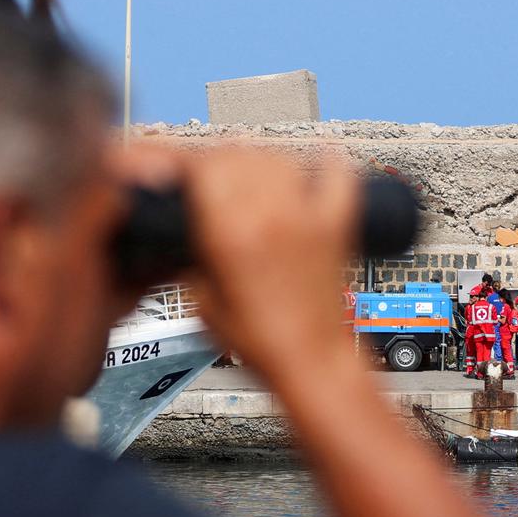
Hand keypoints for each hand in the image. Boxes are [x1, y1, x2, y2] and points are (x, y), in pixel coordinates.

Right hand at [180, 148, 361, 381]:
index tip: (179, 172)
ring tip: (248, 179)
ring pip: (277, 157)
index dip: (186, 163)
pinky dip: (322, 163)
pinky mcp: (338, 224)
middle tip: (209, 180)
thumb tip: (186, 230)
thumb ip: (192, 256)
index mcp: (232, 232)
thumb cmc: (261, 343)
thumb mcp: (202, 300)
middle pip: (238, 153)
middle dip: (217, 162)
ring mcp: (308, 215)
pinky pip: (336, 172)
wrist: (312, 363)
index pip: (203, 163)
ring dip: (257, 161)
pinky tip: (310, 166)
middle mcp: (271, 214)